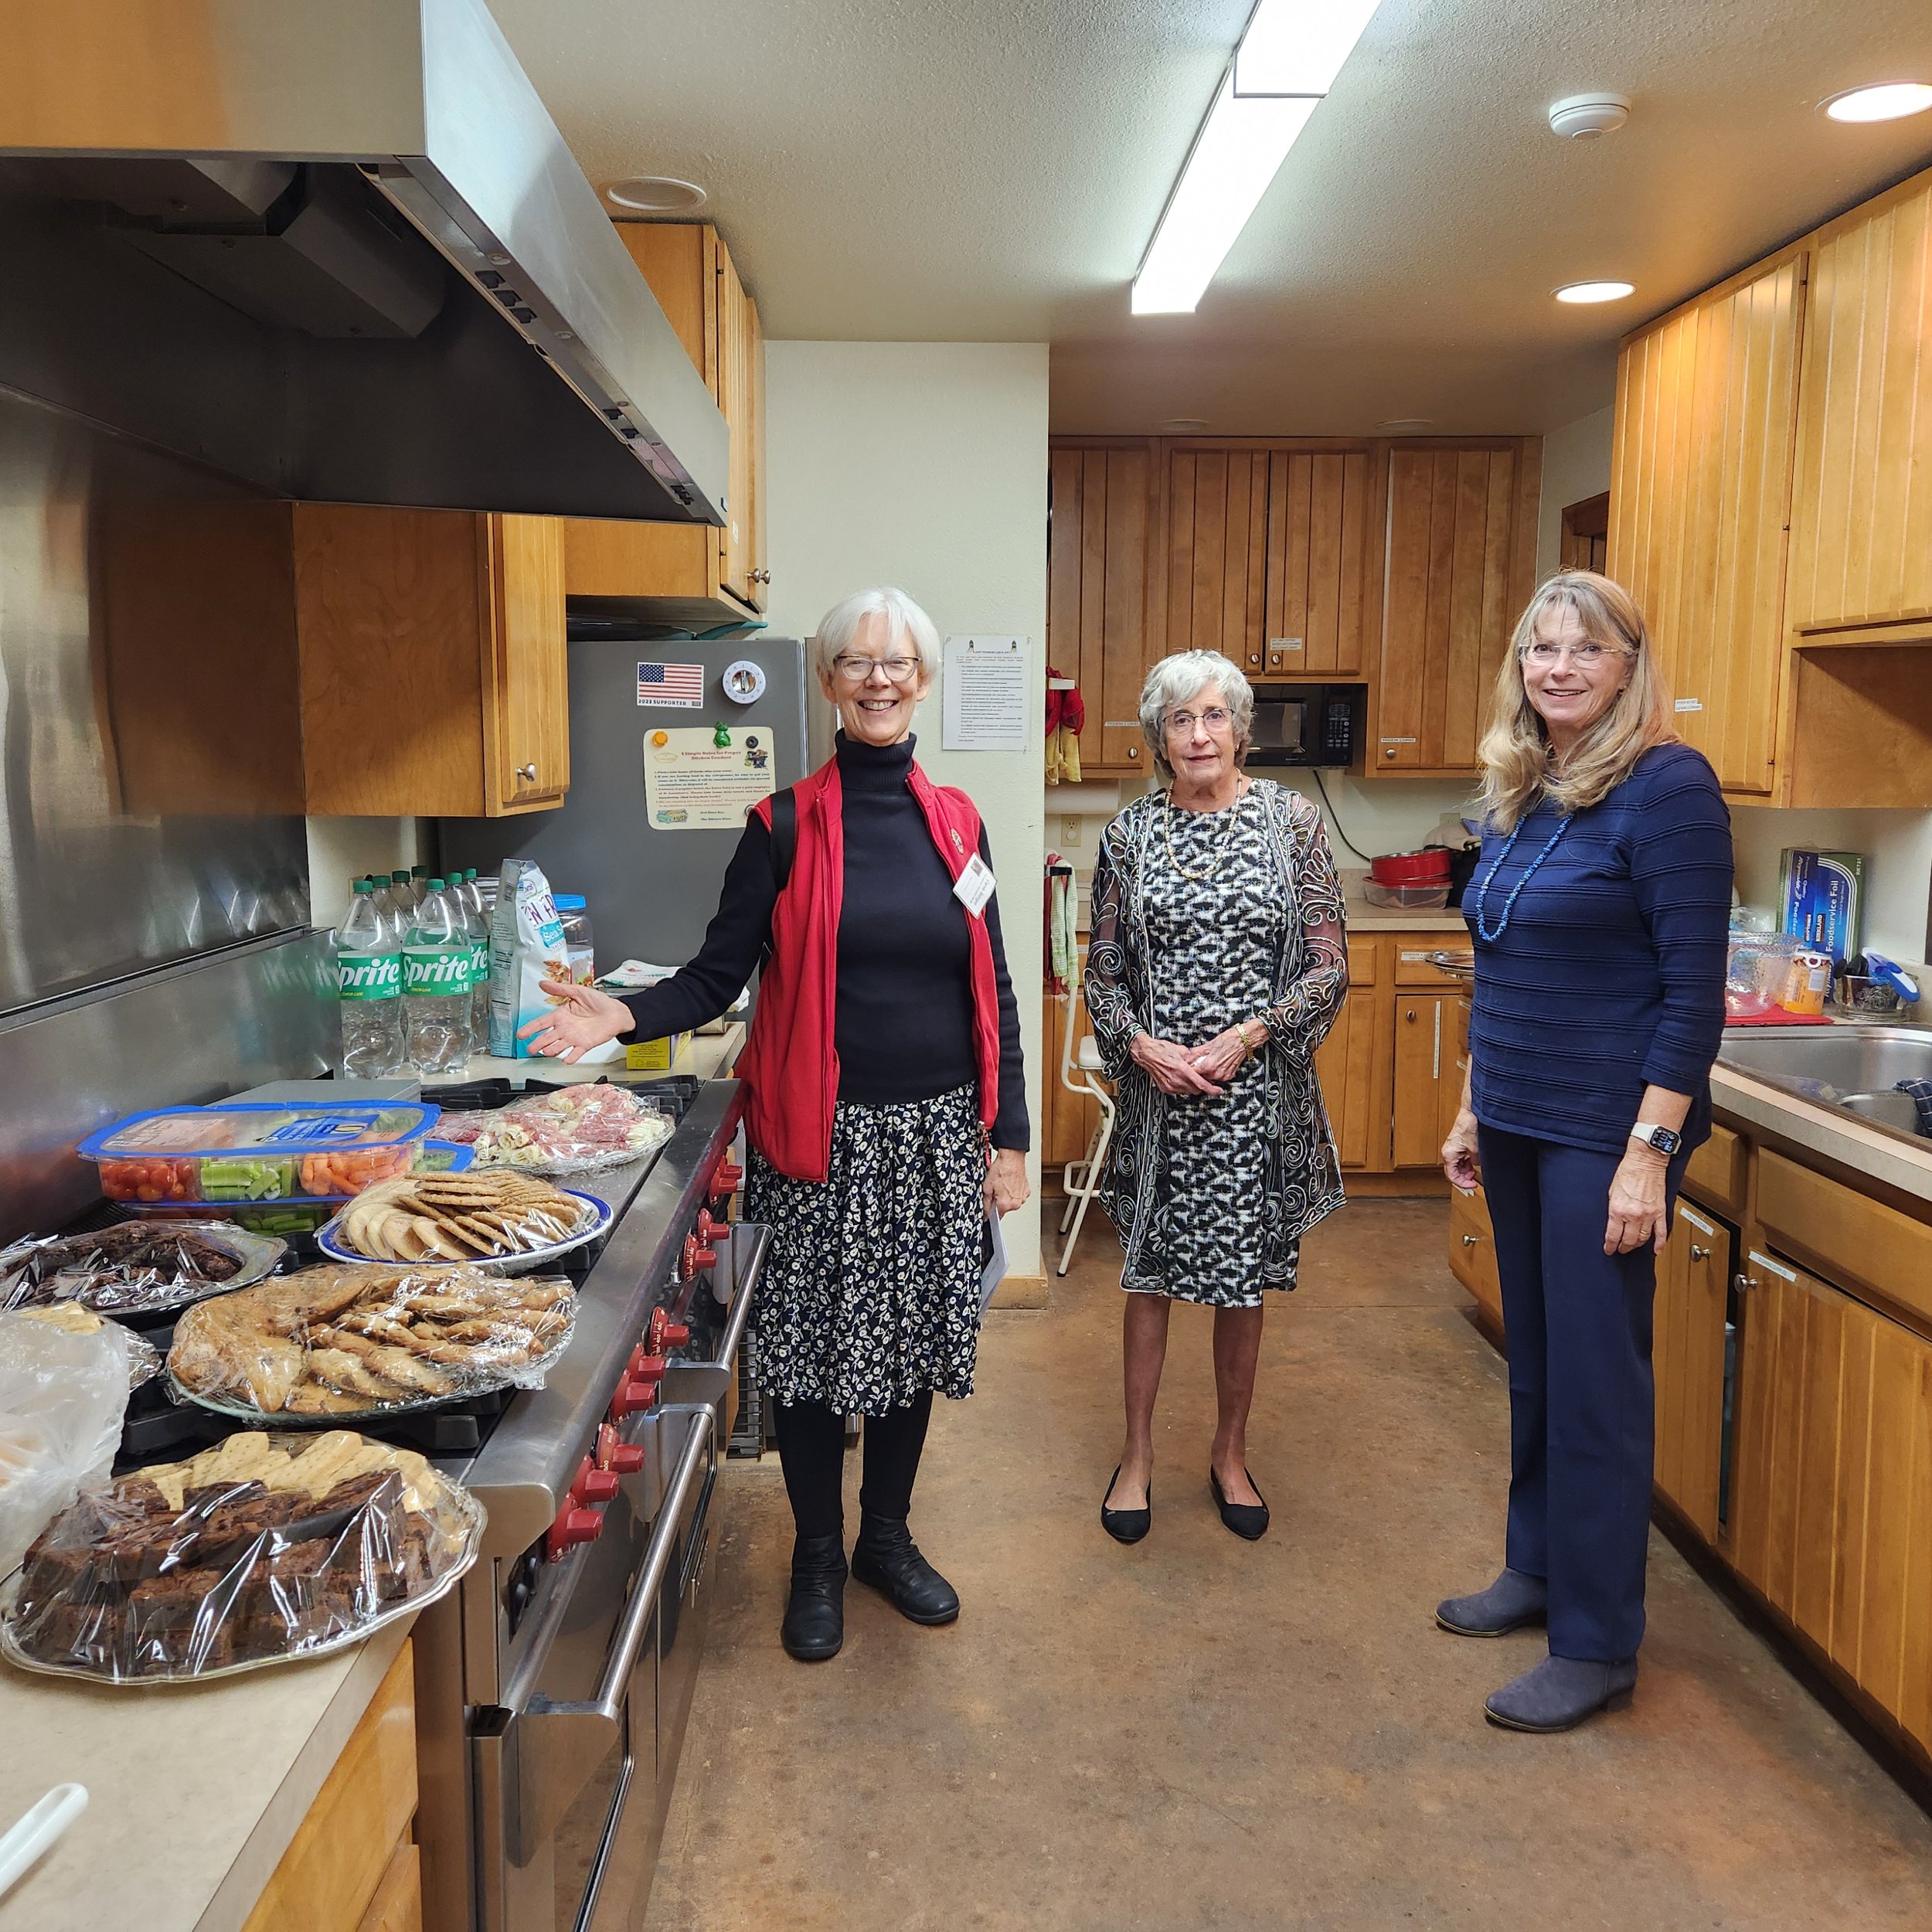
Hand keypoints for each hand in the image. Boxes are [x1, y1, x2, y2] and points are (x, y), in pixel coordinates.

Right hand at [516, 980, 633, 1062]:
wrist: (616, 1012)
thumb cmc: (599, 1002)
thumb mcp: (578, 991)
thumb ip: (560, 989)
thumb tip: (543, 983)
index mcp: (561, 1015)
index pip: (541, 1023)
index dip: (530, 1029)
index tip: (521, 1034)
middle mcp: (564, 1028)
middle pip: (546, 1038)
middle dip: (537, 1044)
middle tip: (531, 1048)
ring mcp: (573, 1038)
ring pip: (557, 1047)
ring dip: (551, 1050)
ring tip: (547, 1051)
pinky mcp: (584, 1045)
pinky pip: (575, 1054)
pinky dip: (570, 1058)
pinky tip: (566, 1059)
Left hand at [987, 1147, 1029, 1216]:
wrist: (1012, 1158)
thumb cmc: (1001, 1169)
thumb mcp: (986, 1187)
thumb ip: (986, 1203)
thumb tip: (985, 1213)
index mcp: (1005, 1204)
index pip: (996, 1216)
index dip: (990, 1212)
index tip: (989, 1206)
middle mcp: (1016, 1203)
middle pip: (1004, 1209)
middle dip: (999, 1202)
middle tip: (996, 1190)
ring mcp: (1023, 1197)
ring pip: (1012, 1202)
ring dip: (1007, 1197)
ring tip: (1003, 1185)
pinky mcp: (1027, 1191)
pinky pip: (1018, 1196)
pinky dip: (1014, 1192)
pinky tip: (1009, 1183)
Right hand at [1130, 1031, 1224, 1096]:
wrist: (1146, 1053)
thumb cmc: (1161, 1049)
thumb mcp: (1181, 1049)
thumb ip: (1192, 1057)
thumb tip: (1199, 1060)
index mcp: (1182, 1069)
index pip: (1201, 1084)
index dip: (1212, 1089)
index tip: (1218, 1090)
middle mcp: (1176, 1080)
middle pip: (1196, 1090)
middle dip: (1200, 1085)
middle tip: (1199, 1078)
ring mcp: (1170, 1085)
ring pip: (1187, 1092)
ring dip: (1190, 1086)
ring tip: (1186, 1076)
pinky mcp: (1165, 1088)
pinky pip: (1178, 1092)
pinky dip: (1181, 1087)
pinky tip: (1179, 1078)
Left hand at [1188, 1024, 1252, 1084]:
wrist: (1243, 1040)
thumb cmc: (1228, 1039)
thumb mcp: (1208, 1044)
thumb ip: (1196, 1053)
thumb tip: (1188, 1057)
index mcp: (1209, 1065)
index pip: (1193, 1073)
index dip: (1189, 1069)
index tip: (1187, 1067)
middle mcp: (1216, 1073)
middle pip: (1201, 1077)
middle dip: (1198, 1071)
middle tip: (1197, 1064)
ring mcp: (1224, 1076)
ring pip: (1210, 1078)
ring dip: (1206, 1073)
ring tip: (1207, 1062)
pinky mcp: (1229, 1076)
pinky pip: (1218, 1077)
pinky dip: (1215, 1073)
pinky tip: (1216, 1064)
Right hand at [1441, 1110, 1480, 1192]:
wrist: (1471, 1112)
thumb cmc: (1469, 1125)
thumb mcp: (1476, 1149)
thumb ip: (1475, 1162)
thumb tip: (1476, 1166)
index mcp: (1449, 1154)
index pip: (1452, 1176)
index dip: (1463, 1183)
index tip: (1472, 1185)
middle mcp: (1448, 1152)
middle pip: (1453, 1172)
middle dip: (1464, 1177)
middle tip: (1474, 1179)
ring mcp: (1453, 1149)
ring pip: (1457, 1166)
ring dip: (1466, 1170)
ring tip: (1474, 1170)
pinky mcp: (1458, 1146)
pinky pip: (1461, 1159)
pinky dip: (1467, 1163)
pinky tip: (1474, 1162)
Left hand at [1605, 1145, 1669, 1254]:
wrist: (1645, 1162)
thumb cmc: (1628, 1172)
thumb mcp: (1611, 1192)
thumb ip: (1613, 1209)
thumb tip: (1613, 1222)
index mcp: (1617, 1210)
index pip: (1613, 1235)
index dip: (1610, 1245)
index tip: (1609, 1249)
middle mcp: (1633, 1215)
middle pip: (1628, 1240)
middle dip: (1623, 1247)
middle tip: (1620, 1249)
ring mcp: (1648, 1215)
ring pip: (1643, 1238)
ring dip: (1637, 1245)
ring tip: (1633, 1247)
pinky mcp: (1660, 1212)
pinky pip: (1661, 1232)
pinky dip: (1659, 1243)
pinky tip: (1657, 1250)